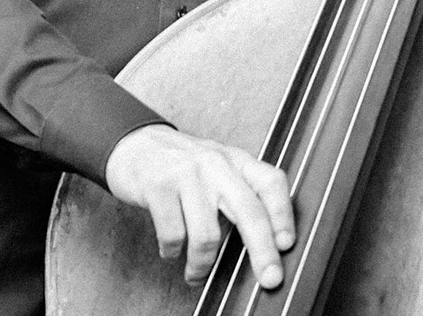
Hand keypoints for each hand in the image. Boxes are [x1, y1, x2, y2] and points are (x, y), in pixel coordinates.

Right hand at [104, 124, 294, 288]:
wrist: (136, 144)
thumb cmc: (183, 165)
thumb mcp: (219, 168)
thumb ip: (242, 193)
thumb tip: (266, 242)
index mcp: (236, 161)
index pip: (271, 182)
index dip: (284, 214)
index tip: (287, 244)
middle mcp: (216, 165)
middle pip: (249, 212)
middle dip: (263, 252)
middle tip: (269, 279)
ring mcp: (187, 174)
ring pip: (208, 235)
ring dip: (202, 265)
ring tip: (196, 273)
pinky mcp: (159, 187)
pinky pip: (173, 236)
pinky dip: (172, 253)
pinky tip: (171, 251)